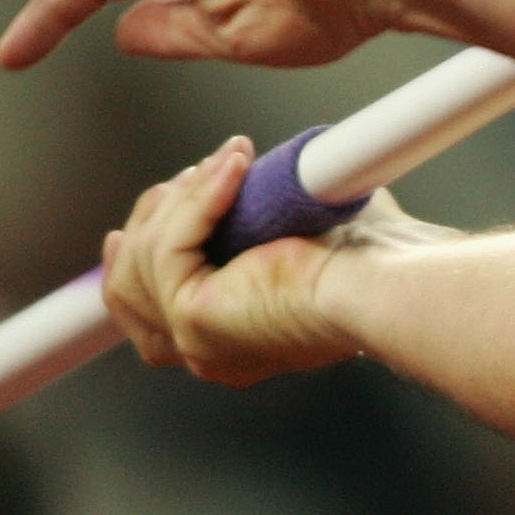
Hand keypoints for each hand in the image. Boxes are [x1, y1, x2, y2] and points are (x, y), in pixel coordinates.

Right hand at [101, 139, 432, 385]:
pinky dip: (196, 201)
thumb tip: (255, 180)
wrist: (391, 280)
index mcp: (234, 337)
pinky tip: (233, 169)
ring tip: (230, 165)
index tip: (122, 230)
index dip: (130, 264)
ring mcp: (197, 342)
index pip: (147, 310)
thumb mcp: (301, 229)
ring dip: (181, 199)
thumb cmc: (374, 259)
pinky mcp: (195, 320)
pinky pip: (167, 247)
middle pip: (129, 284)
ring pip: (142, 258)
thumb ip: (262, 216)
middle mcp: (210, 350)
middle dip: (156, 217)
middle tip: (201, 173)